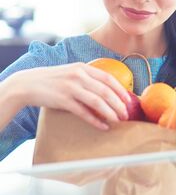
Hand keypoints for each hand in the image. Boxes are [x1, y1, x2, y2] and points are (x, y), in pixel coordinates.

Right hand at [8, 63, 130, 129]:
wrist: (27, 84)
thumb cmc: (52, 80)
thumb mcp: (71, 73)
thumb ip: (87, 78)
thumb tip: (107, 91)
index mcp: (82, 68)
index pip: (108, 78)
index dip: (120, 90)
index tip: (129, 100)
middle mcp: (78, 76)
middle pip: (105, 91)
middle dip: (119, 104)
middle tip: (126, 114)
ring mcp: (70, 87)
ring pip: (97, 101)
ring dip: (110, 112)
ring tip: (118, 121)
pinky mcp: (63, 100)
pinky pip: (83, 112)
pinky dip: (95, 120)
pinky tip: (103, 126)